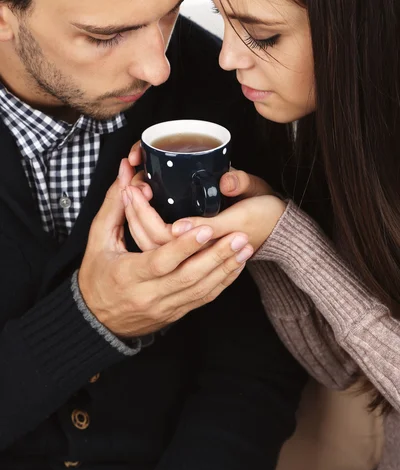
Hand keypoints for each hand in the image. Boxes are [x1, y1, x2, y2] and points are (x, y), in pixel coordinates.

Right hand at [78, 160, 252, 337]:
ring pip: (200, 290)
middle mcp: (148, 295)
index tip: (208, 229)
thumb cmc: (96, 276)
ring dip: (225, 269)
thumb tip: (126, 179)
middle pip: (188, 277)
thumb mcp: (98, 241)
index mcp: (127, 275)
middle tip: (240, 237)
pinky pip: (202, 300)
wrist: (96, 321)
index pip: (161, 260)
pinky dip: (222, 283)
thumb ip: (114, 209)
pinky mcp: (174, 314)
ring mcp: (163, 308)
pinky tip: (236, 267)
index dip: (186, 246)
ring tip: (245, 248)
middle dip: (217, 256)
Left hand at [121, 162, 285, 253]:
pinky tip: (136, 207)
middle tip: (126, 183)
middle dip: (134, 210)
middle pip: (151, 239)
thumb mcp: (248, 208)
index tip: (134, 186)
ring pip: (152, 241)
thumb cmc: (265, 216)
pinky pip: (160, 242)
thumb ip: (228, 204)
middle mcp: (193, 253)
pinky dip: (144, 224)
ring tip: (128, 190)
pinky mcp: (193, 248)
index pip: (163, 235)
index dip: (144, 212)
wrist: (281, 231)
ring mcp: (192, 253)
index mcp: (205, 246)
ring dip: (136, 216)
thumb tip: (218, 188)